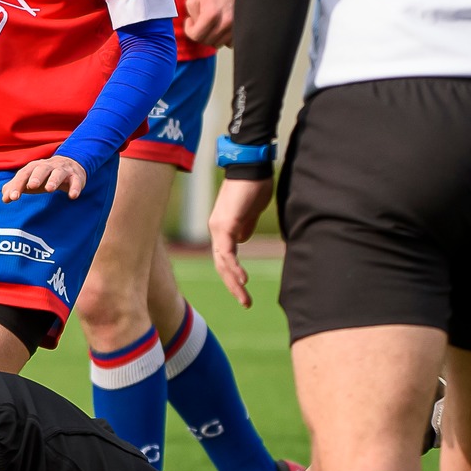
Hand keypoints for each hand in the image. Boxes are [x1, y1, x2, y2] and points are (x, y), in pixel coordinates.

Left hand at [1, 155, 84, 201]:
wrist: (69, 164)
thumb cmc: (43, 176)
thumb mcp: (28, 179)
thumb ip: (15, 187)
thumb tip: (5, 198)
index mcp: (33, 167)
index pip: (23, 175)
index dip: (17, 185)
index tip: (12, 198)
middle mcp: (47, 166)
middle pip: (40, 169)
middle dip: (36, 177)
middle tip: (31, 186)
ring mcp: (62, 170)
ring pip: (58, 173)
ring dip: (54, 180)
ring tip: (50, 189)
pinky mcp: (75, 176)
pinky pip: (76, 181)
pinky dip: (75, 187)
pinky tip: (73, 196)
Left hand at [183, 0, 236, 46]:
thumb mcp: (192, 0)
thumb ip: (192, 18)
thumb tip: (196, 29)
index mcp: (211, 14)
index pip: (196, 36)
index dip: (189, 30)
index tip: (190, 21)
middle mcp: (226, 22)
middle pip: (207, 41)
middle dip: (199, 33)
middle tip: (198, 21)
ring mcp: (235, 25)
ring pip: (218, 44)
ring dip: (210, 36)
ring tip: (208, 23)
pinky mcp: (241, 27)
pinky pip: (229, 43)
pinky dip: (222, 38)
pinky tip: (218, 27)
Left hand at [208, 175, 274, 308]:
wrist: (251, 167)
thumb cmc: (254, 186)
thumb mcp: (251, 213)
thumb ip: (246, 227)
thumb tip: (243, 241)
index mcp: (222, 229)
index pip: (224, 259)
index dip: (232, 275)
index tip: (244, 290)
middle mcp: (216, 230)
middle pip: (221, 265)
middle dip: (233, 286)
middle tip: (246, 303)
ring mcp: (218, 227)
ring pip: (222, 261)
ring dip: (234, 282)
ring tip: (245, 298)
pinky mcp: (225, 224)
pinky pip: (228, 251)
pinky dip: (234, 266)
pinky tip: (243, 279)